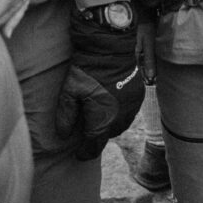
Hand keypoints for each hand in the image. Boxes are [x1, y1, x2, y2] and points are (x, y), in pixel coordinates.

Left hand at [55, 7, 143, 159]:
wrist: (110, 48)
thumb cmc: (87, 70)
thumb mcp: (70, 92)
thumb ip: (66, 116)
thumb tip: (63, 135)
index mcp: (102, 121)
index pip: (94, 146)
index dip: (85, 153)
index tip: (78, 154)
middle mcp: (120, 118)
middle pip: (108, 136)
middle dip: (97, 137)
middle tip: (86, 131)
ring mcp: (132, 107)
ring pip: (121, 126)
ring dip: (110, 126)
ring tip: (99, 119)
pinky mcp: (139, 96)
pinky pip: (129, 113)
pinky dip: (120, 114)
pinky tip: (112, 106)